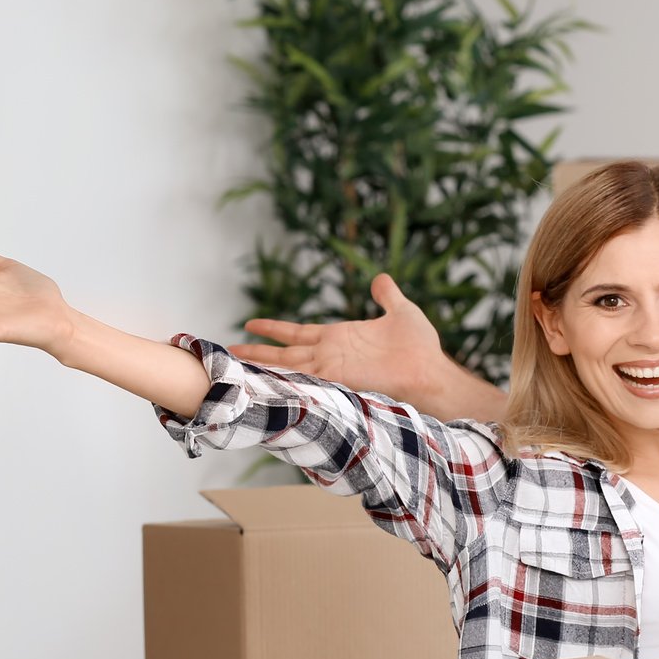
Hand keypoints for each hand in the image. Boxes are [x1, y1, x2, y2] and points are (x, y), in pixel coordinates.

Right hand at [232, 273, 444, 392]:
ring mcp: (331, 368)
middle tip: (227, 349)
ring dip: (260, 364)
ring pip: (286, 365)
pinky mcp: (337, 379)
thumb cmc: (421, 347)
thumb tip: (380, 278)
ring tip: (232, 362)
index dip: (274, 328)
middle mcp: (330, 354)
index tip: (250, 322)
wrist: (430, 371)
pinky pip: (302, 378)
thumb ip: (387, 295)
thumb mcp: (401, 311)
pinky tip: (258, 379)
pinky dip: (281, 378)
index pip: (298, 332)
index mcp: (339, 337)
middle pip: (284, 351)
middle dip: (256, 350)